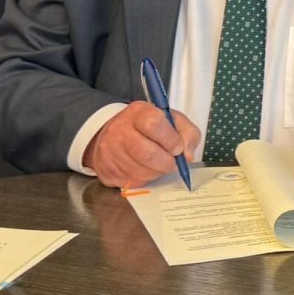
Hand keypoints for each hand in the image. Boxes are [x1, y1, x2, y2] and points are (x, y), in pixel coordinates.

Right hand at [84, 102, 199, 189]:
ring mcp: (109, 150)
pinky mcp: (105, 169)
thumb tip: (188, 156)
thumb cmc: (151, 127)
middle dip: (166, 163)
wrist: (119, 133)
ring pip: (140, 171)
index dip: (170, 140)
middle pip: (147, 153)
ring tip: (159, 163)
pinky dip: (144, 179)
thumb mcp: (174, 121)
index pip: (153, 125)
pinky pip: (131, 181)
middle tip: (172, 161)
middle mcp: (120, 129)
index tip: (177, 147)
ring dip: (156, 172)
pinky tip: (145, 168)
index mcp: (139, 112)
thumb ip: (188, 134)